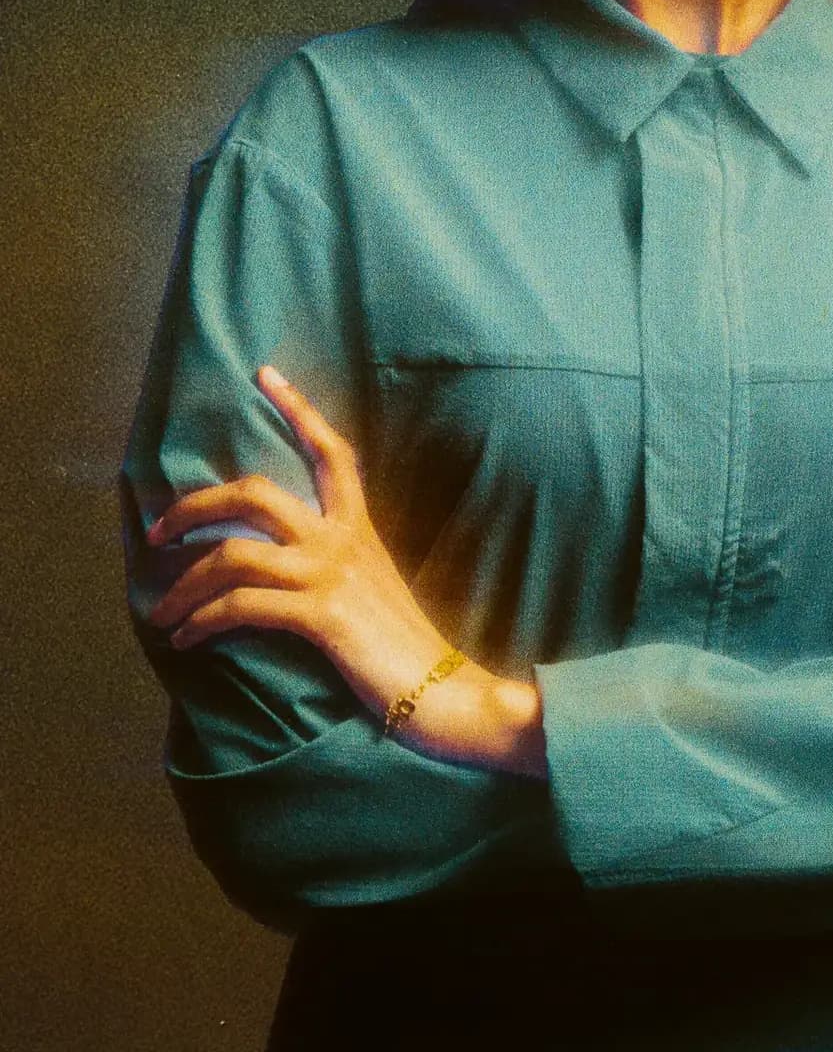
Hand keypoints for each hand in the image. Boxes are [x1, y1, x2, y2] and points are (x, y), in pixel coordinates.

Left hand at [145, 365, 544, 773]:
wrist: (442, 688)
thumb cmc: (401, 646)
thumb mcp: (371, 585)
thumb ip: (335, 562)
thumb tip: (281, 562)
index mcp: (358, 526)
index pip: (331, 450)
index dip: (298, 408)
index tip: (266, 374)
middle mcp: (342, 539)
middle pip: (255, 494)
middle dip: (195, 506)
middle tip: (158, 531)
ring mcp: (331, 574)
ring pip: (234, 553)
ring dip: (183, 584)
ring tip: (160, 612)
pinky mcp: (321, 615)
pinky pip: (242, 606)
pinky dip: (202, 621)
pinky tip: (187, 639)